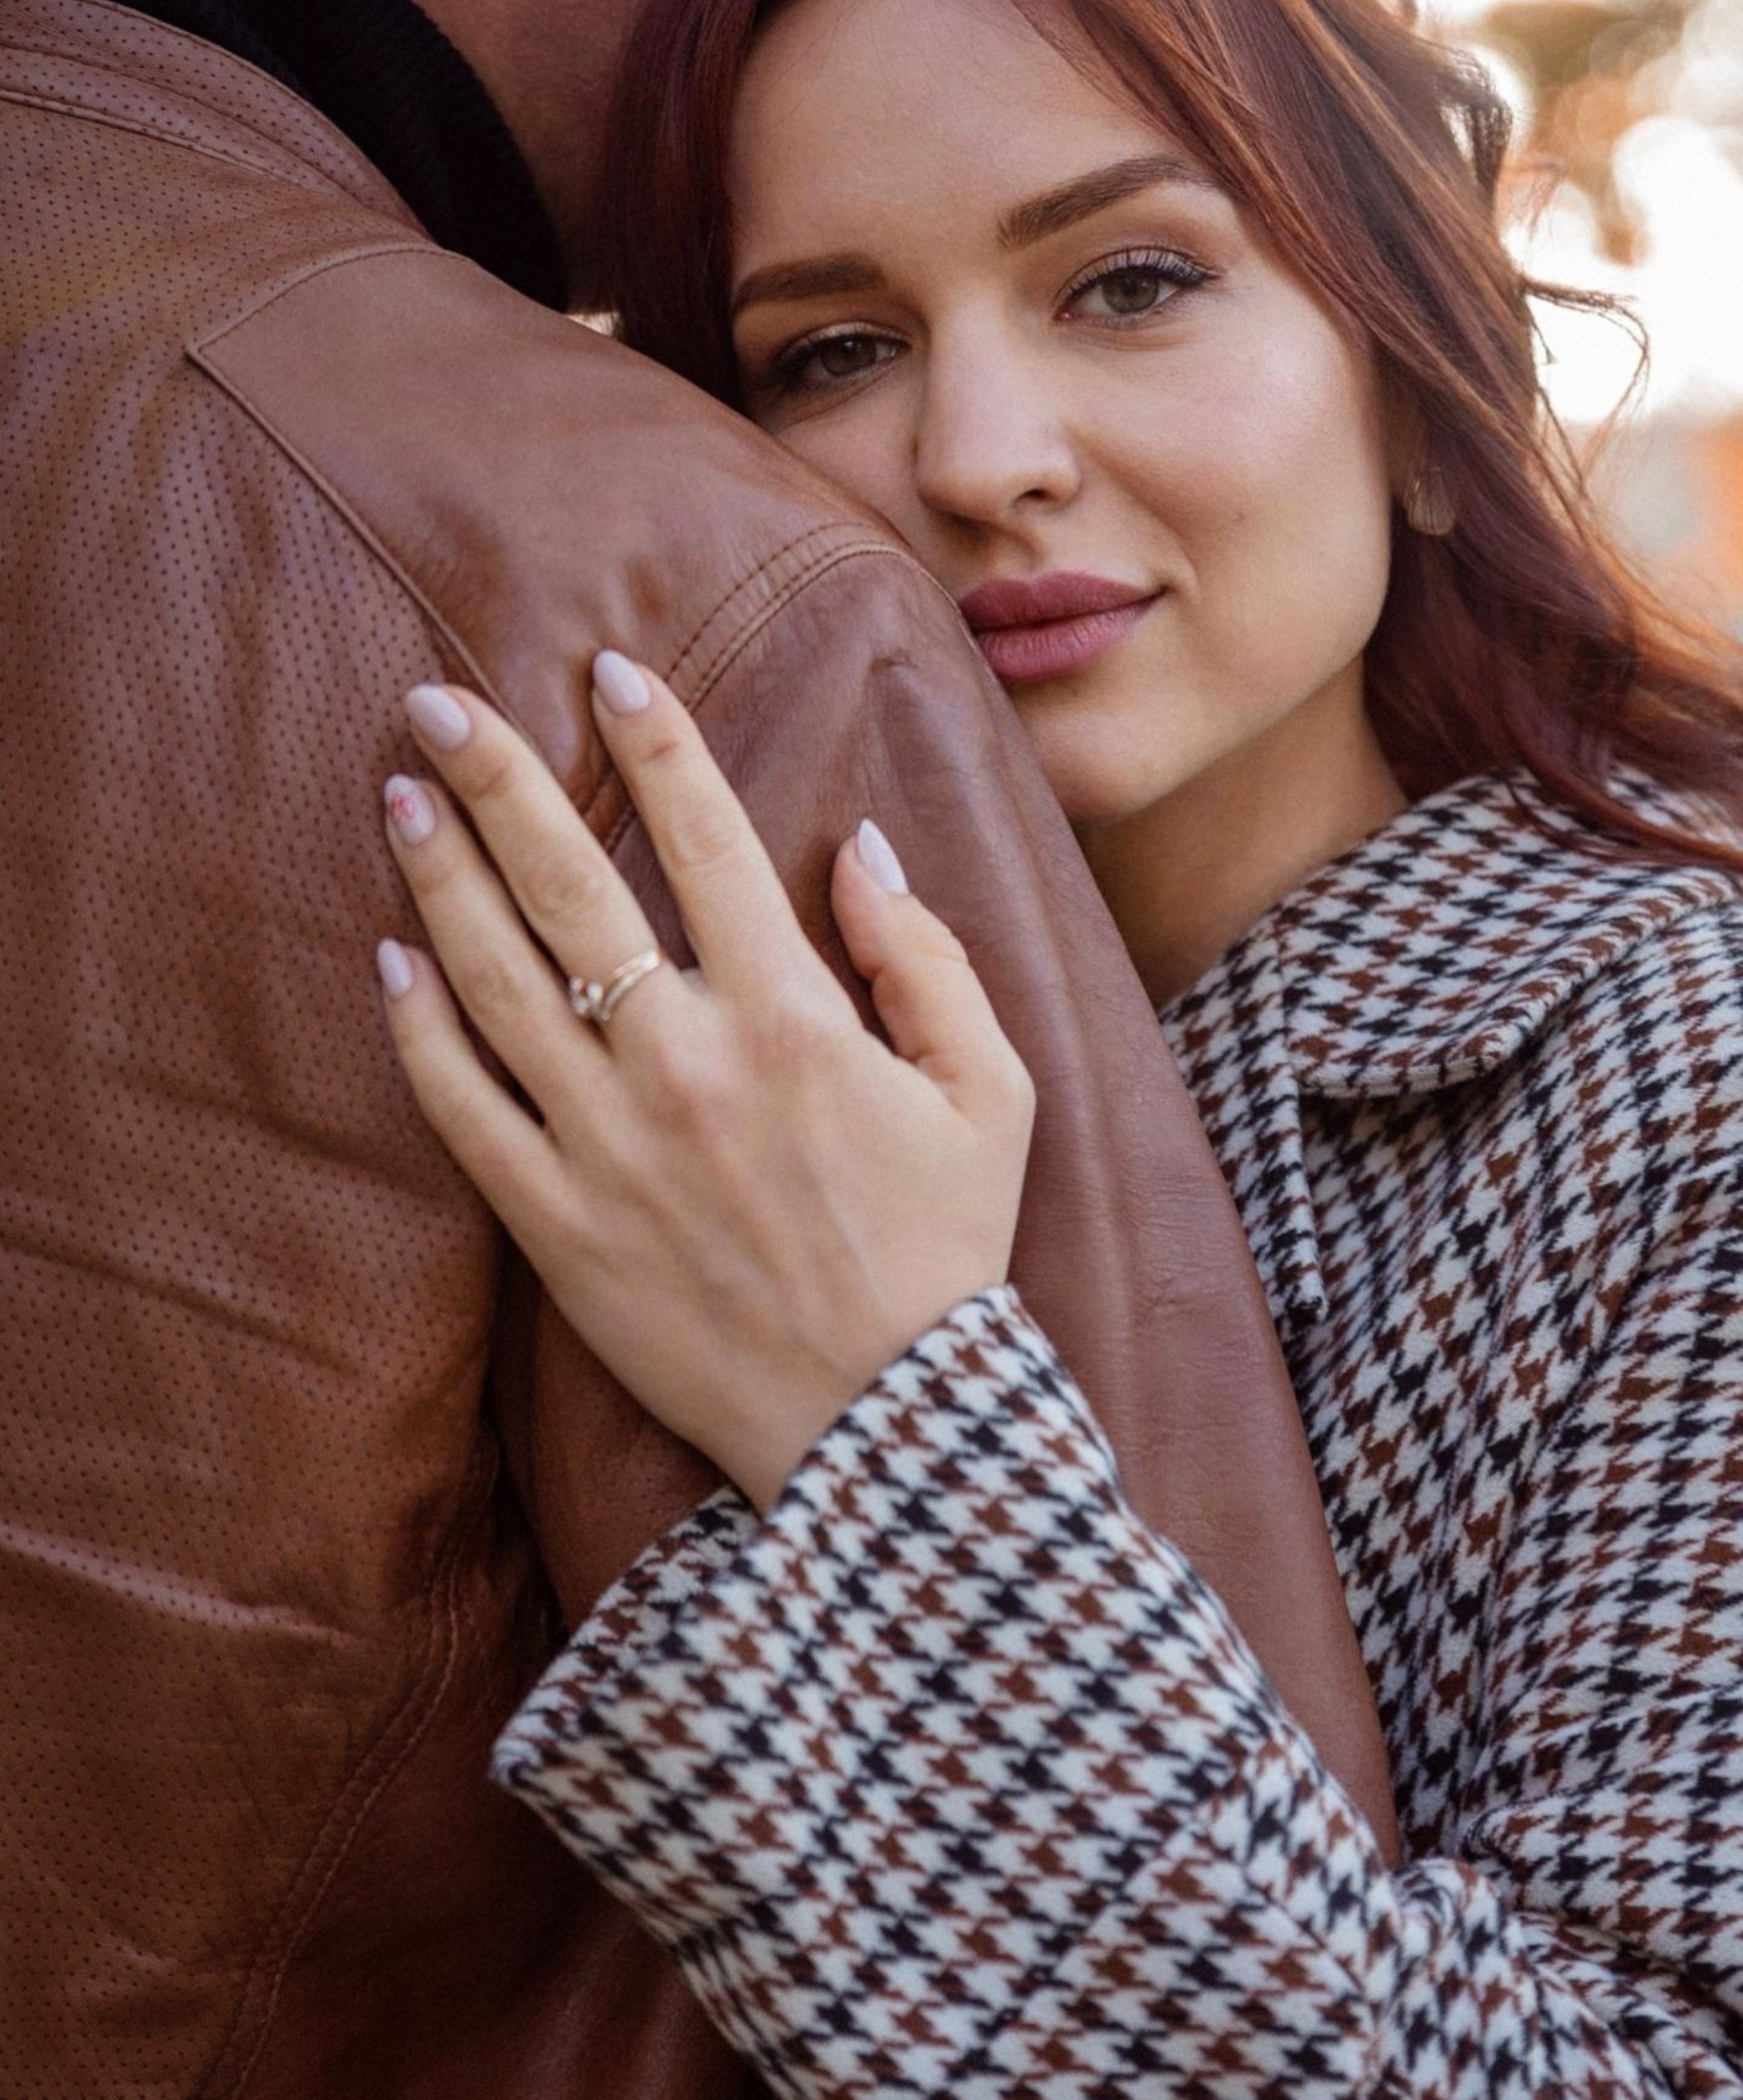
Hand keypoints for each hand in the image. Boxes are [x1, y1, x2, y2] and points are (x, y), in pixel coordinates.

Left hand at [376, 656, 1035, 1511]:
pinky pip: (465, 1111)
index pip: (706, 840)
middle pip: (567, 886)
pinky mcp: (557, 1227)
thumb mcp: (991, 1095)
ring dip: (439, 879)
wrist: (884, 1429)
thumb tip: (859, 849)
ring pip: (495, 982)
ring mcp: (609, 1146)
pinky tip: (393, 964)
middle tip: (435, 700)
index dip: (652, 743)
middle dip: (496, 776)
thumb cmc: (945, 1251)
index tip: (605, 670)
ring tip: (400, 798)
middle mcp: (687, 1065)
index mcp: (795, 1020)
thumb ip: (926, 961)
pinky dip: (420, 1031)